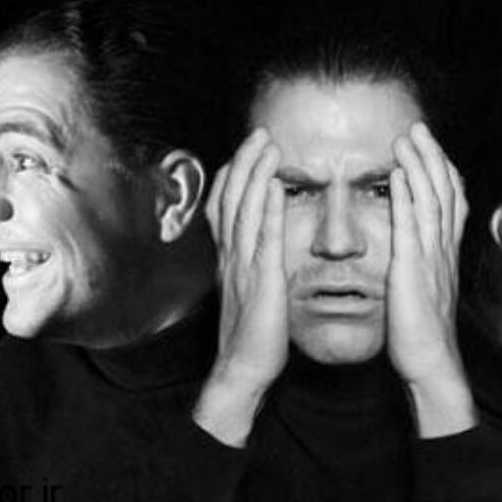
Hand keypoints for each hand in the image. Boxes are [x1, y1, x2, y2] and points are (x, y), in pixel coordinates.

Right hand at [193, 128, 287, 446]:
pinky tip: (276, 186)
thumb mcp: (251, 291)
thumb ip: (255, 264)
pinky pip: (264, 239)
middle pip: (233, 198)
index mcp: (232, 258)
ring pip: (245, 210)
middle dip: (245, 162)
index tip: (246, 150)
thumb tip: (263, 247)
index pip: (226, 207)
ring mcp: (245, 266)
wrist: (243, 368)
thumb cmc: (253, 334)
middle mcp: (233, 256)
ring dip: (255, 174)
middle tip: (259, 132)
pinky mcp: (262, 281)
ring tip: (267, 144)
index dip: (234, 175)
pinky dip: (268, 210)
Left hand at [387, 122, 475, 437]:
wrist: (430, 364)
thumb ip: (420, 264)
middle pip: (443, 193)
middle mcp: (441, 250)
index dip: (442, 171)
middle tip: (419, 128)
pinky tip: (399, 174)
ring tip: (408, 138)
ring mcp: (430, 259)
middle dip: (432, 157)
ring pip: (430, 202)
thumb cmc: (422, 334)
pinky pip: (411, 227)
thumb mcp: (425, 290)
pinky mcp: (412, 270)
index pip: (450, 203)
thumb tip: (412, 249)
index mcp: (444, 254)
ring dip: (420, 166)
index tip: (430, 146)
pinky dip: (407, 197)